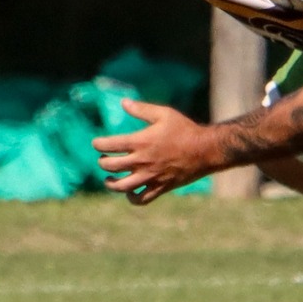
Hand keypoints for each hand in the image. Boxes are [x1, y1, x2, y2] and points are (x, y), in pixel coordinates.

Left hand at [93, 101, 217, 205]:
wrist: (206, 150)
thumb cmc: (184, 130)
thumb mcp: (163, 114)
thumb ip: (141, 109)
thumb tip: (123, 102)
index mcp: (141, 142)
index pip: (109, 145)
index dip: (98, 144)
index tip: (97, 143)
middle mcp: (142, 161)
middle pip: (111, 166)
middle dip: (103, 162)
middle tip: (104, 158)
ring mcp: (151, 176)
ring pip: (122, 186)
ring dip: (111, 183)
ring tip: (109, 178)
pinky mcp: (160, 187)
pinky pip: (142, 199)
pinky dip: (132, 198)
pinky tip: (129, 192)